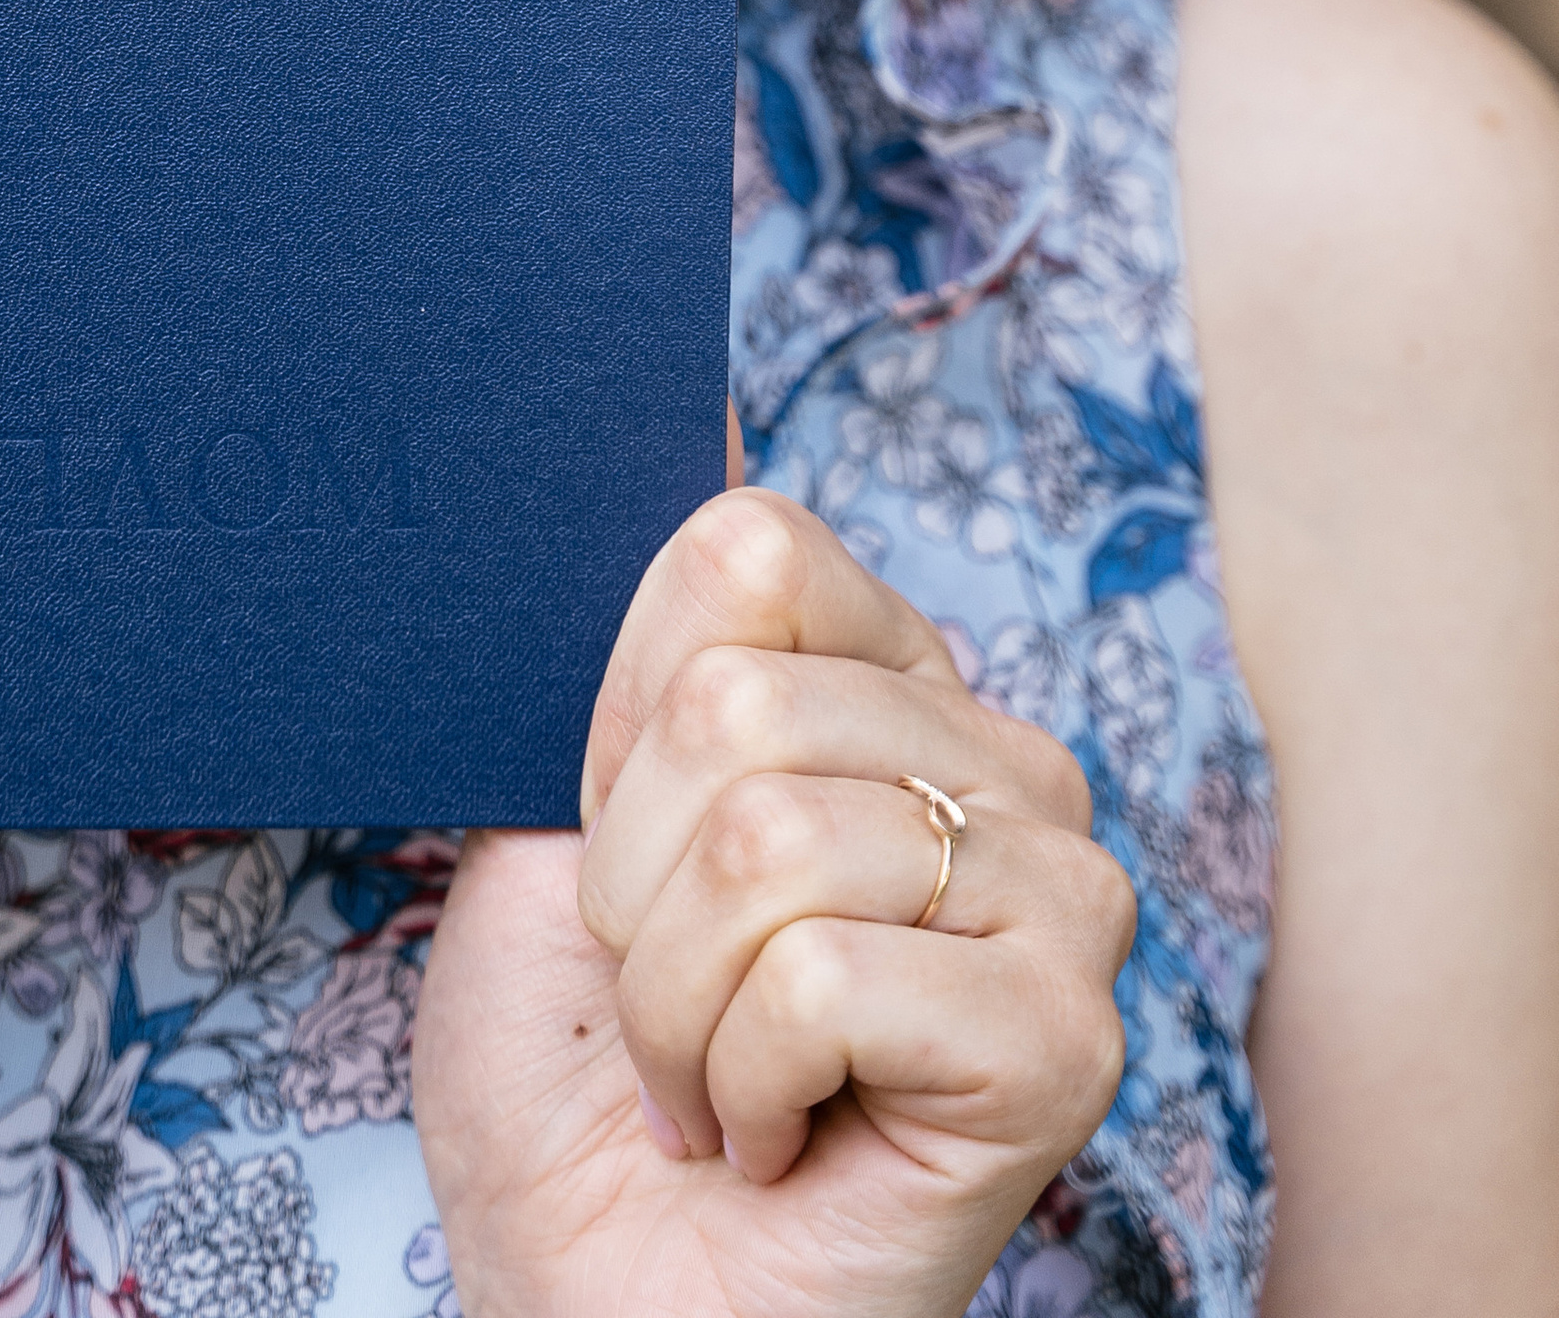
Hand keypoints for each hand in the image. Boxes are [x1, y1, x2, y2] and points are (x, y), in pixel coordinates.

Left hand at [412, 485, 1135, 1317]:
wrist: (601, 1306)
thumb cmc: (577, 1087)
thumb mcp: (554, 817)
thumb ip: (632, 635)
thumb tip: (689, 391)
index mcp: (889, 682)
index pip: (744, 550)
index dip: (623, 718)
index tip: (619, 848)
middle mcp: (1001, 760)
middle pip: (735, 706)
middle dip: (629, 892)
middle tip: (664, 1002)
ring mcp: (1058, 893)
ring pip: (769, 838)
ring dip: (676, 1004)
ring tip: (711, 1083)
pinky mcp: (1065, 1034)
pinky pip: (826, 971)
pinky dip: (742, 1081)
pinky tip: (782, 1139)